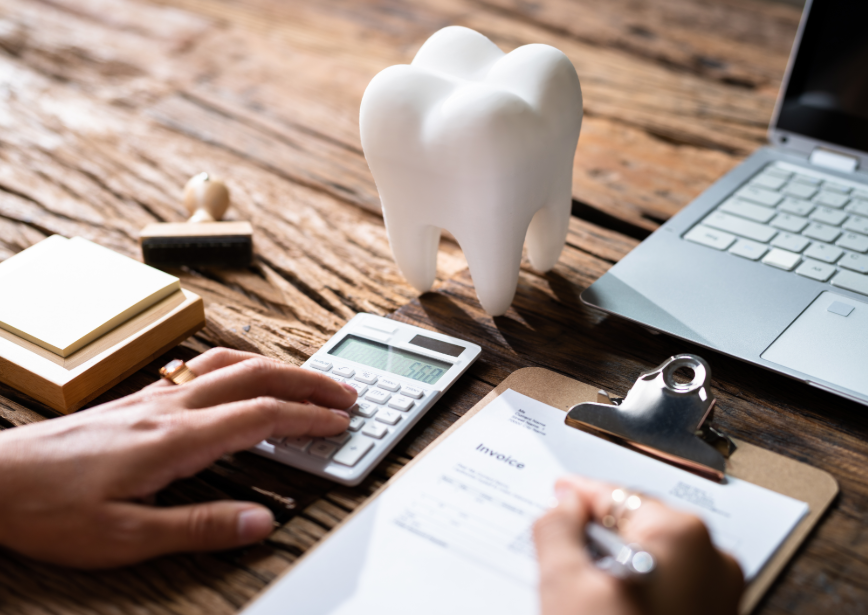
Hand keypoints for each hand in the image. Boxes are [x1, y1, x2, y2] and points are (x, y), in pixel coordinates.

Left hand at [0, 348, 356, 568]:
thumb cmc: (50, 508)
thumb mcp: (126, 537)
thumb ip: (199, 527)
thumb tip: (260, 522)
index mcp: (175, 439)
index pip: (261, 415)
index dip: (307, 418)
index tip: (341, 423)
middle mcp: (170, 407)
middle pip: (256, 376)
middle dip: (308, 383)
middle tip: (344, 393)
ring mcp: (154, 398)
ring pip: (230, 364)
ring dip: (278, 368)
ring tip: (307, 380)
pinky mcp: (139, 401)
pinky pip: (204, 369)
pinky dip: (243, 367)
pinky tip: (242, 377)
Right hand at [533, 476, 743, 614]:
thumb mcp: (566, 586)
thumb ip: (557, 530)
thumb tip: (563, 506)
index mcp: (683, 535)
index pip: (616, 496)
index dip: (578, 495)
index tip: (558, 493)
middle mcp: (713, 560)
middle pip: (636, 526)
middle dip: (597, 533)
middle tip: (560, 541)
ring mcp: (721, 595)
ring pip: (651, 558)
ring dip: (615, 563)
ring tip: (580, 584)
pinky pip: (668, 586)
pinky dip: (637, 586)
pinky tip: (608, 604)